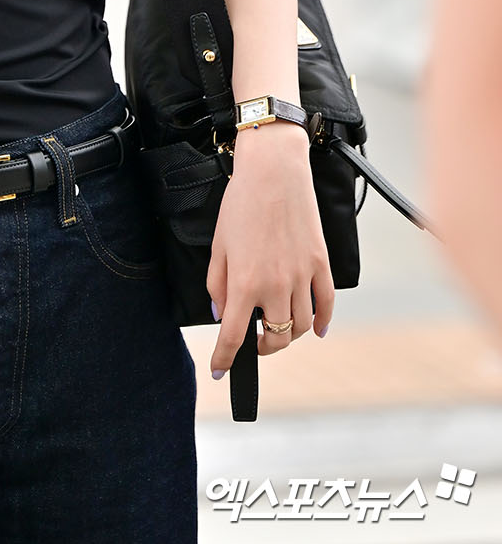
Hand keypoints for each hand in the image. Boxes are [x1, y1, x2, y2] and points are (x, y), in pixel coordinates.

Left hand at [206, 123, 334, 378]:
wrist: (273, 173)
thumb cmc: (240, 204)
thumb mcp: (218, 245)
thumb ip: (217, 284)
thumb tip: (222, 314)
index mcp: (245, 283)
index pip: (234, 336)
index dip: (225, 358)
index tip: (220, 370)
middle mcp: (276, 286)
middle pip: (275, 338)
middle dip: (263, 349)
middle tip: (254, 343)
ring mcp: (302, 277)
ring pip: (301, 326)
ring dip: (289, 337)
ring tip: (277, 330)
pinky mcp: (321, 265)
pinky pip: (326, 304)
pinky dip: (322, 323)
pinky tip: (315, 330)